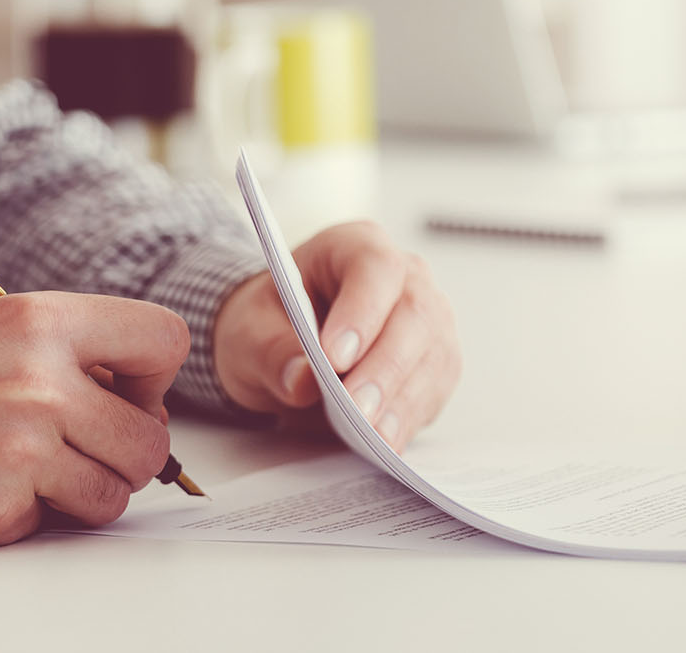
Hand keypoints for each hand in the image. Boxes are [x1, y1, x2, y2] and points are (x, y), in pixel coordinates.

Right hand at [0, 291, 188, 552]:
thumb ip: (54, 355)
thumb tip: (125, 393)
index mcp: (37, 321)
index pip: (162, 339)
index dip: (154, 379)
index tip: (126, 395)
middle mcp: (40, 380)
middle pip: (151, 438)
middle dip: (124, 456)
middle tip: (80, 454)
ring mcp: (22, 449)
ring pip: (114, 492)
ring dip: (81, 496)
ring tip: (22, 476)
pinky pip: (53, 525)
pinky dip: (26, 520)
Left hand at [213, 221, 460, 450]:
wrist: (283, 345)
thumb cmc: (269, 324)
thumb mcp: (248, 332)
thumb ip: (270, 351)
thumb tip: (302, 379)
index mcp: (354, 246)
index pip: (374, 268)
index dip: (362, 311)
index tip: (335, 358)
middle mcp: (404, 276)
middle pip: (415, 313)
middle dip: (385, 366)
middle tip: (357, 409)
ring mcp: (427, 318)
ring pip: (433, 354)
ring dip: (403, 398)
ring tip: (373, 435)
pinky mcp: (434, 360)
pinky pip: (436, 387)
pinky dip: (412, 416)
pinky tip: (388, 439)